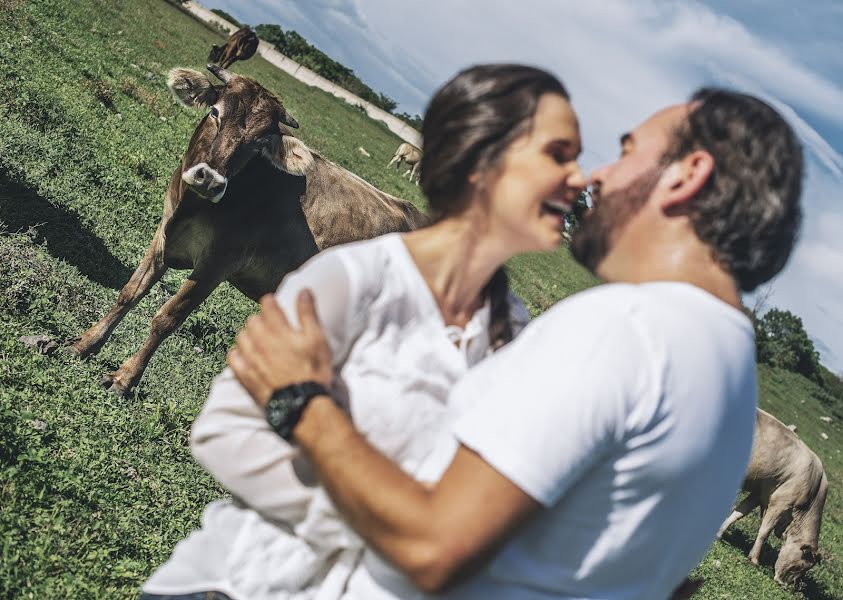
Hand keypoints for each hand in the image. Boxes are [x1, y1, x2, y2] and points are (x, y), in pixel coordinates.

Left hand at [228, 290, 333, 407]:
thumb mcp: (317, 339)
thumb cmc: (313, 372)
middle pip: (252, 320)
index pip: (268, 305)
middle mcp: (260, 341)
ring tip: (258, 339)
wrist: (302, 404)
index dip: (271, 302)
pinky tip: (245, 355)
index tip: (273, 303)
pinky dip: (237, 353)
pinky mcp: (245, 376)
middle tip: (269, 324)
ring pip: (241, 337)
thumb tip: (304, 292)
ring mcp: (250, 359)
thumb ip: (308, 314)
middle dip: (260, 318)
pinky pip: (232, 358)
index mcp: (278, 330)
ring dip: (249, 334)